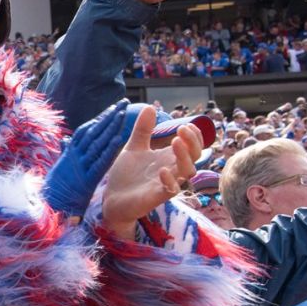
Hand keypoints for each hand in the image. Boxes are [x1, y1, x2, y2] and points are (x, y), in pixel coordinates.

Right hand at [43, 99, 131, 215]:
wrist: (47, 207)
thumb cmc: (53, 189)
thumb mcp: (60, 168)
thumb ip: (64, 153)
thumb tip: (65, 141)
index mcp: (70, 153)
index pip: (86, 131)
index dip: (100, 119)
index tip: (113, 108)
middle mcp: (74, 156)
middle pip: (93, 132)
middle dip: (109, 116)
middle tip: (124, 102)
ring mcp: (80, 166)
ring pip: (96, 142)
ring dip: (110, 127)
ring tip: (123, 113)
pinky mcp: (86, 179)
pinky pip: (99, 162)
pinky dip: (109, 150)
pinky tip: (119, 139)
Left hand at [100, 105, 200, 236]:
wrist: (112, 198)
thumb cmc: (126, 175)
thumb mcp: (134, 147)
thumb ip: (143, 130)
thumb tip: (150, 107)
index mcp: (168, 158)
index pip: (192, 146)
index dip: (194, 135)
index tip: (185, 124)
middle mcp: (172, 170)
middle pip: (195, 156)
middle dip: (192, 142)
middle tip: (181, 129)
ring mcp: (166, 184)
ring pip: (187, 171)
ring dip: (184, 156)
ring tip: (174, 141)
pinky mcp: (157, 197)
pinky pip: (171, 190)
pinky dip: (170, 180)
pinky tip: (162, 170)